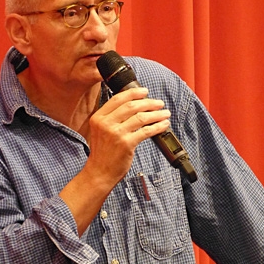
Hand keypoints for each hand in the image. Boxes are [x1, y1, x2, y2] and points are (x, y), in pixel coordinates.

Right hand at [60, 87, 169, 234]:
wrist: (99, 173)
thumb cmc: (103, 152)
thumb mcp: (100, 131)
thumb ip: (111, 118)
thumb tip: (133, 105)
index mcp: (98, 117)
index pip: (118, 99)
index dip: (134, 93)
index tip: (145, 91)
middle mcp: (106, 123)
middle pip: (131, 106)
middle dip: (149, 102)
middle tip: (159, 103)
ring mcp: (116, 133)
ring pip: (141, 117)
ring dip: (156, 114)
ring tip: (165, 113)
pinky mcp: (126, 144)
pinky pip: (146, 131)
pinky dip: (158, 126)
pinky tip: (164, 125)